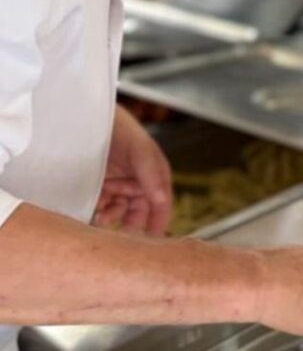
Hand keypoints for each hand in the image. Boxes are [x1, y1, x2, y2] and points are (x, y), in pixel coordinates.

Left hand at [93, 104, 172, 235]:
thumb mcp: (140, 150)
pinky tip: (96, 211)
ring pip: (121, 212)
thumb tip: (162, 200)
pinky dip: (100, 212)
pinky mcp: (99, 188)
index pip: (161, 202)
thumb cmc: (119, 128)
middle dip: (134, 224)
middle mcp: (138, 182)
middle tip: (125, 236)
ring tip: (104, 219)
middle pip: (141, 211)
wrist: (86, 117)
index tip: (153, 238)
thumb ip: (152, 174)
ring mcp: (118, 185)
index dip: (159, 220)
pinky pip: (102, 207)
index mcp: (155, 173)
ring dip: (115, 218)